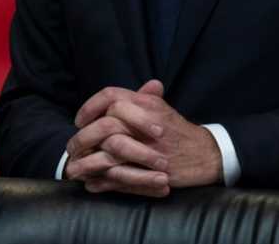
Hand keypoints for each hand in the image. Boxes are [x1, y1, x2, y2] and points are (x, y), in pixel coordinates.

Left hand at [66, 80, 221, 194]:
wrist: (206, 154)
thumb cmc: (178, 130)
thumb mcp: (160, 107)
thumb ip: (136, 98)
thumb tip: (110, 98)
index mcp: (146, 104)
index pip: (110, 96)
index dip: (90, 107)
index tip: (79, 120)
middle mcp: (146, 123)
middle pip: (105, 125)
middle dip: (84, 137)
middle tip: (72, 146)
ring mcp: (149, 149)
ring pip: (109, 153)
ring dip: (87, 162)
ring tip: (74, 168)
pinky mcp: (151, 172)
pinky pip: (120, 177)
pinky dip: (102, 182)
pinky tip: (91, 183)